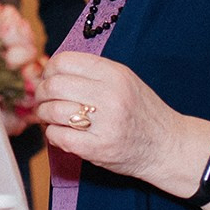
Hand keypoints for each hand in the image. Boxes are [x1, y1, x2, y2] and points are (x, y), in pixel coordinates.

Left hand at [36, 51, 208, 198]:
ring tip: (50, 117)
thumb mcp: (125, 81)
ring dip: (44, 114)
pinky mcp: (99, 148)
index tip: (49, 79)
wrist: (168, 145)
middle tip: (43, 100)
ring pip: (52, 110)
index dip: (49, 70)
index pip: (64, 61)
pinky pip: (58, 136)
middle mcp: (110, 95)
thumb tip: (52, 70)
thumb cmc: (143, 113)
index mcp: (115, 74)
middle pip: (54, 85)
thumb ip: (93, 73)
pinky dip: (52, 134)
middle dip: (41, 93)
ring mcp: (105, 123)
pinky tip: (60, 134)